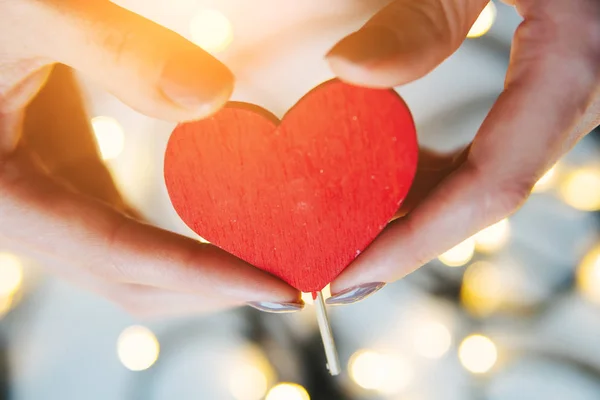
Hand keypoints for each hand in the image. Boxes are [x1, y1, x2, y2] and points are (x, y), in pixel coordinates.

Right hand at [0, 0, 301, 316]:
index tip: (282, 289)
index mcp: (3, 199)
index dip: (207, 275)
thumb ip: (115, 49)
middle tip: (290, 286)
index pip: (122, 256)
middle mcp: (20, 221)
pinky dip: (176, 239)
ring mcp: (42, 211)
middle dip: (212, 291)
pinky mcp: (60, 191)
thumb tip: (216, 96)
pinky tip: (221, 223)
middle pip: (131, 283)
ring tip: (267, 261)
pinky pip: (123, 232)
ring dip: (200, 272)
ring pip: (130, 267)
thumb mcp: (32, 13)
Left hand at [326, 0, 599, 303]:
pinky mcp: (543, 88)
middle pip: (482, 198)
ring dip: (417, 209)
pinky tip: (388, 176)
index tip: (347, 278)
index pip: (488, 190)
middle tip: (335, 271)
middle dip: (408, 240)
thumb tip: (343, 70)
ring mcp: (558, 99)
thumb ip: (422, 15)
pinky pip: (488, 149)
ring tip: (350, 230)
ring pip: (484, 178)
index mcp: (571, 73)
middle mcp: (570, 101)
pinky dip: (433, 171)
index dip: (415, 243)